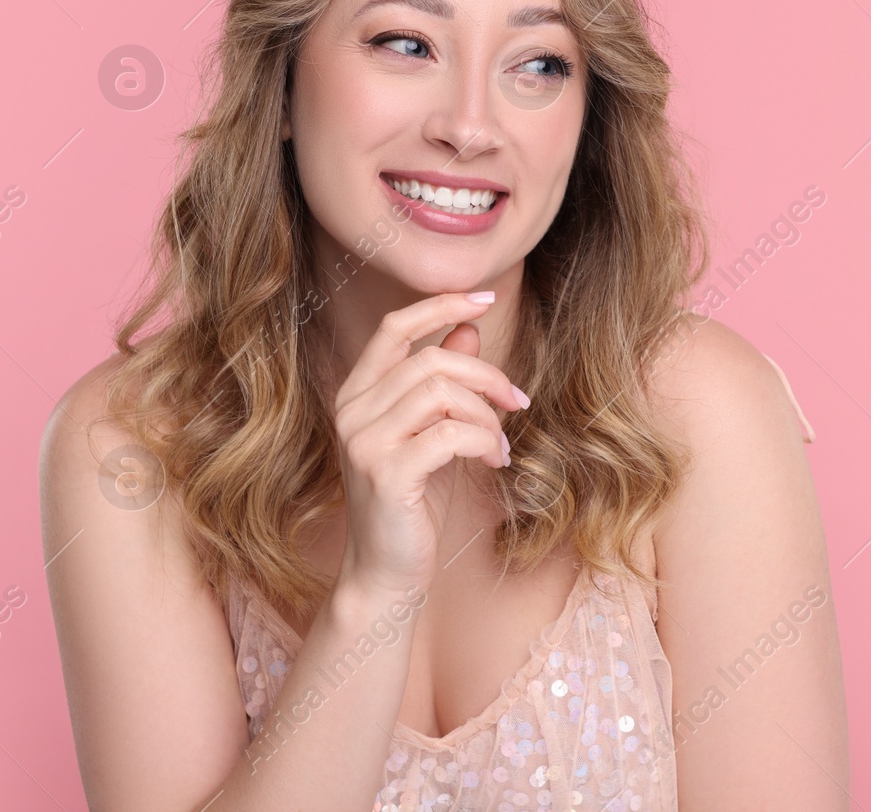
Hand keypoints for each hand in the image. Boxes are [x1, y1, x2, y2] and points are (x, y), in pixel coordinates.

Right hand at [330, 291, 528, 597]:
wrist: (386, 572)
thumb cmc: (413, 500)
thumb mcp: (431, 432)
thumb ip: (444, 381)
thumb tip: (468, 330)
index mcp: (357, 393)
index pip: (395, 327)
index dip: (441, 306)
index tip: (487, 298)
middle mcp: (351, 411)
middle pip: (431, 361)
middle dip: (487, 376)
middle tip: (518, 401)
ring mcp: (364, 443)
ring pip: (442, 393)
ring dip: (487, 416)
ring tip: (500, 445)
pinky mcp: (386, 474)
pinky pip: (450, 433)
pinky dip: (484, 442)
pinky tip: (493, 461)